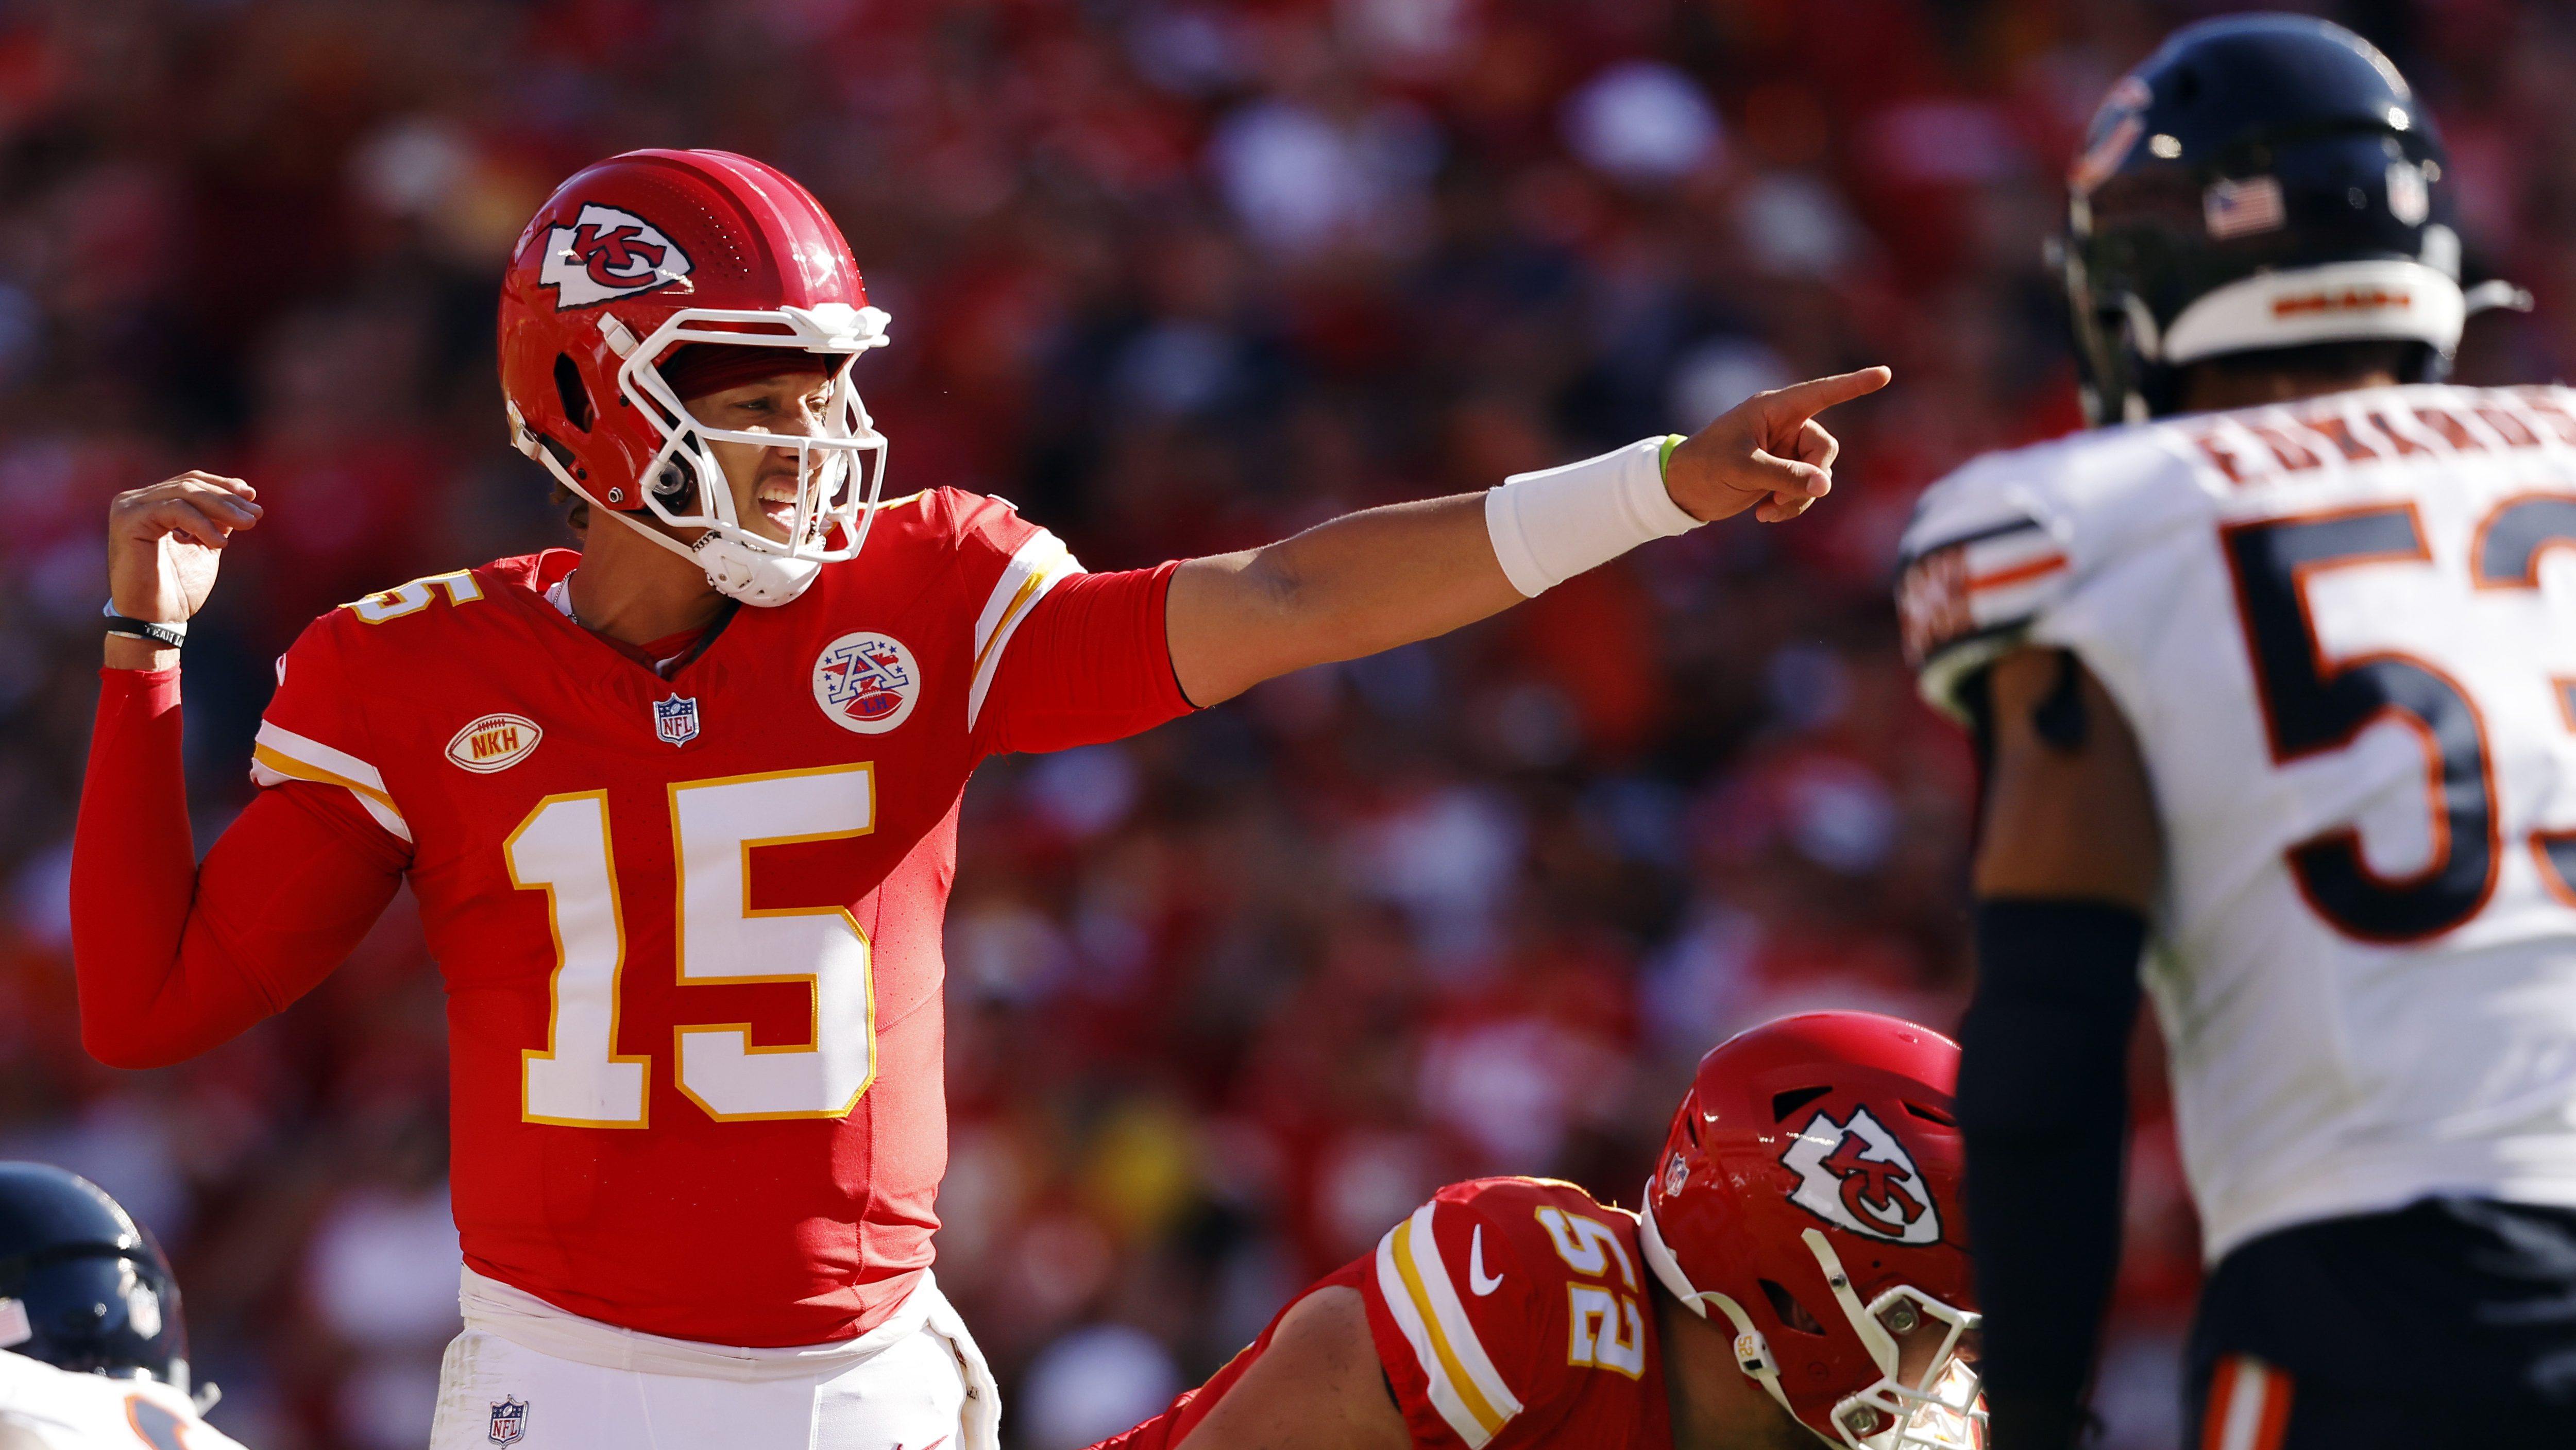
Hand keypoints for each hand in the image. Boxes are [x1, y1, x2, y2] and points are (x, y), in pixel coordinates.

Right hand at [103, 471, 261, 668]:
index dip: (222, 485)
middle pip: (189, 485)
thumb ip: (217, 520)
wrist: (156, 619)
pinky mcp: (128, 520)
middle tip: (256, 513)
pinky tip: (221, 543)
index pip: (189, 482)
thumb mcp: (205, 545)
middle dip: (227, 498)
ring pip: (184, 494)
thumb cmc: (177, 588)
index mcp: (150, 504)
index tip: (252, 496)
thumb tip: (244, 497)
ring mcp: (128, 509)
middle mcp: (134, 501)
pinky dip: (202, 524)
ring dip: (222, 508)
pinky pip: (175, 510)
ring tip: (248, 524)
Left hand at [1664, 366, 1891, 524]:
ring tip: (1767, 511)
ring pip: (1818, 474)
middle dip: (1811, 476)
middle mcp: (1784, 426)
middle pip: (1824, 448)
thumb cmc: (1705, 467)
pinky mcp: (1782, 473)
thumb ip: (1785, 476)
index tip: (1884, 374)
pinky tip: (1764, 515)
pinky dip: (1791, 506)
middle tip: (1780, 497)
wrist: (1681, 491)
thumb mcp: (1743, 469)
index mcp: (1774, 409)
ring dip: (1799, 499)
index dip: (1854, 384)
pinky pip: (1806, 490)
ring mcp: (1785, 450)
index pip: (1822, 393)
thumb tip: (1825, 486)